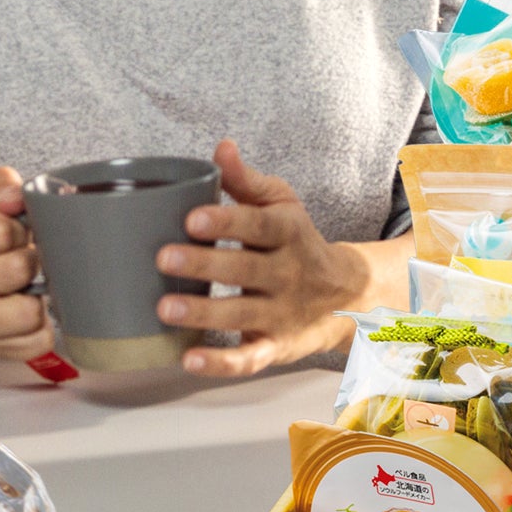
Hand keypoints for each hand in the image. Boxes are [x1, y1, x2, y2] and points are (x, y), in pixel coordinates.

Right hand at [0, 166, 47, 359]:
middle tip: (27, 259)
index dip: (20, 229)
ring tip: (28, 287)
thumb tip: (15, 192)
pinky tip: (28, 311)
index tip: (16, 233)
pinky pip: (31, 345)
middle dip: (32, 261)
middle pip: (16, 271)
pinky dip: (41, 330)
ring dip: (38, 297)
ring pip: (26, 314)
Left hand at [154, 140, 367, 377]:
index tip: (193, 218)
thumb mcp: (282, 205)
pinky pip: (249, 358)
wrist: (347, 296)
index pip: (257, 226)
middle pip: (245, 269)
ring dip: (204, 314)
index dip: (226, 222)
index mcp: (287, 232)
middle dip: (204, 265)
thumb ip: (246, 181)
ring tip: (166, 308)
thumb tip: (221, 148)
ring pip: (242, 314)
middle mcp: (287, 273)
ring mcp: (281, 312)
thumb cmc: (298, 241)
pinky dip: (221, 364)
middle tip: (163, 258)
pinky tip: (188, 358)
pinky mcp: (275, 346)